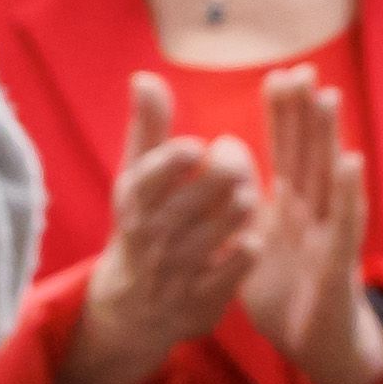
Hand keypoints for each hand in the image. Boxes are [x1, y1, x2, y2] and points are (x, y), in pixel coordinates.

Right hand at [52, 72, 255, 383]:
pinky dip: (248, 248)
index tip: (196, 146)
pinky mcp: (205, 296)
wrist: (134, 307)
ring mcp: (181, 268)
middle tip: (234, 158)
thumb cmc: (144, 222)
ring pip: (228, 223)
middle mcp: (156, 234)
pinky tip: (248, 237)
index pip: (151, 177)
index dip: (174, 160)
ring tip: (243, 194)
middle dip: (229, 168)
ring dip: (242, 203)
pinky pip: (240, 265)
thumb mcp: (137, 178)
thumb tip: (144, 76)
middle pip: (204, 192)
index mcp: (136, 200)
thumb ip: (147, 127)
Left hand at [235, 67, 382, 383]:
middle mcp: (314, 213)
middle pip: (309, 154)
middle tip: (301, 69)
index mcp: (290, 209)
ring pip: (330, 178)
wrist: (314, 347)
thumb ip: (238, 215)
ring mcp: (330, 234)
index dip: (283, 118)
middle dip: (305, 113)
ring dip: (329, 137)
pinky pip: (345, 223)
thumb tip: (218, 179)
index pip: (286, 153)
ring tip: (327, 97)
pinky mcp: (339, 262)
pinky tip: (350, 160)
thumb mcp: (251, 251)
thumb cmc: (286, 298)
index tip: (277, 76)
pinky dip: (349, 192)